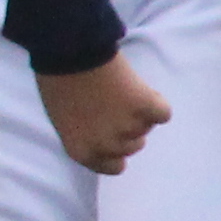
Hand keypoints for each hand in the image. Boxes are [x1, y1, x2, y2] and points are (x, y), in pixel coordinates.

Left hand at [35, 51, 168, 176]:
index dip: (116, 152)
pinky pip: (162, 112)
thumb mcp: (63, 119)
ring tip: (122, 89)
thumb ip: (85, 134)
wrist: (69, 52)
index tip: (116, 138)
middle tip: (115, 105)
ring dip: (139, 112)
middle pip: (132, 146)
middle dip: (126, 128)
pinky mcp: (146, 107)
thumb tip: (102, 134)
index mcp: (83, 151)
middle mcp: (108, 146)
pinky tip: (143, 90)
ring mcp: (129, 127)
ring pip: (147, 127)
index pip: (112, 167)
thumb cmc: (57, 81)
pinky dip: (156, 102)